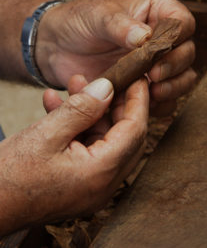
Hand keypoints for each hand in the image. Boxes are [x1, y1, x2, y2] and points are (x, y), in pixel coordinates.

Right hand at [0, 77, 148, 235]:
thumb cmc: (10, 176)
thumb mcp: (46, 134)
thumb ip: (81, 109)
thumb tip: (107, 88)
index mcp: (100, 173)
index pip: (135, 130)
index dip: (138, 100)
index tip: (138, 77)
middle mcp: (103, 183)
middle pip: (124, 135)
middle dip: (115, 103)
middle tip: (107, 79)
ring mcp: (92, 184)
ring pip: (104, 139)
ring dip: (92, 111)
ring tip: (76, 86)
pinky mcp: (80, 181)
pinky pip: (88, 147)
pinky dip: (78, 126)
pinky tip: (59, 105)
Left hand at [36, 0, 196, 115]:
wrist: (56, 46)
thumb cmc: (77, 22)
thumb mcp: (96, 16)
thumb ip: (119, 25)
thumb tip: (145, 37)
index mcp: (153, 15)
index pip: (181, 23)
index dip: (177, 38)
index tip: (159, 51)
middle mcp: (157, 42)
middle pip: (185, 55)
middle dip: (175, 67)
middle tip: (154, 75)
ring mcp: (150, 67)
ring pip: (179, 80)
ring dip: (172, 89)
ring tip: (152, 92)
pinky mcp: (139, 87)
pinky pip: (160, 100)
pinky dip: (157, 106)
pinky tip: (142, 105)